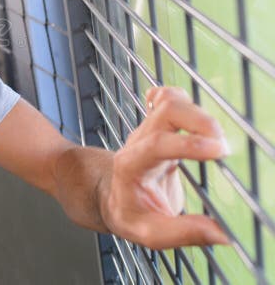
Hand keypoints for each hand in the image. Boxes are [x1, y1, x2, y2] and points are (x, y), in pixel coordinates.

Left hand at [102, 86, 230, 249]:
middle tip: (222, 149)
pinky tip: (197, 123)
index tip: (218, 152)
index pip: (157, 144)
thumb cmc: (128, 213)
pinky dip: (186, 102)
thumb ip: (182, 232)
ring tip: (216, 140)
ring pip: (169, 100)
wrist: (111, 197)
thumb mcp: (150, 233)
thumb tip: (221, 233)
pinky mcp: (158, 126)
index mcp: (131, 165)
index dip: (188, 144)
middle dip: (200, 122)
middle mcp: (138, 141)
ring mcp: (147, 129)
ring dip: (199, 114)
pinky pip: (168, 99)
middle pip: (166, 111)